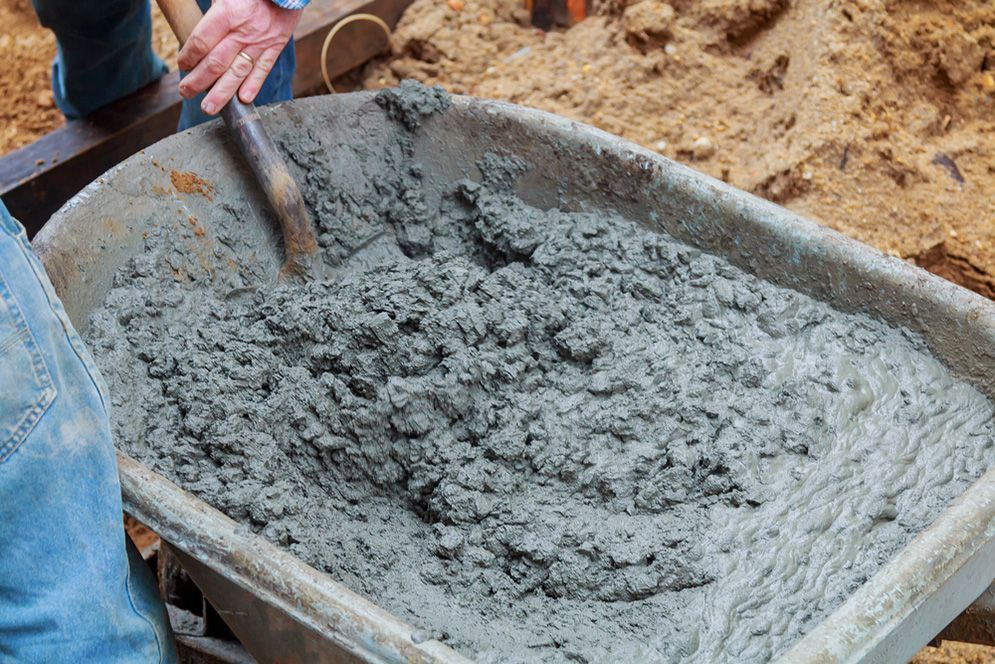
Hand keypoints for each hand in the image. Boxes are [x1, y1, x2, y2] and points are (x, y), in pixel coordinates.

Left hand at [177, 0, 302, 114]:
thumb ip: (211, 14)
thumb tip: (195, 34)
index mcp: (227, 14)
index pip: (201, 42)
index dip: (188, 57)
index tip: (182, 65)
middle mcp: (243, 32)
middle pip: (216, 63)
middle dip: (197, 81)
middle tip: (185, 92)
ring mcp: (260, 43)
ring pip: (237, 73)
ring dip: (221, 93)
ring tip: (208, 107)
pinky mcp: (275, 47)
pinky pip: (263, 70)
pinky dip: (253, 86)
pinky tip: (243, 100)